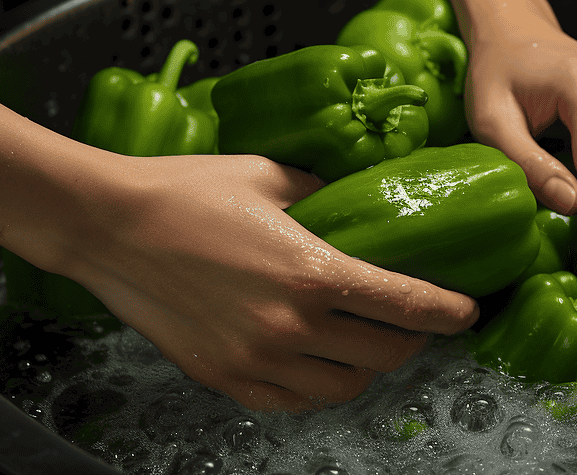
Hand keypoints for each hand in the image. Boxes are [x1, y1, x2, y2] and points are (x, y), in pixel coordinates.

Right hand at [49, 152, 479, 411]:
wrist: (110, 226)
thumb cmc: (186, 191)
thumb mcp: (270, 176)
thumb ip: (325, 194)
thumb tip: (354, 203)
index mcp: (312, 271)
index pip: (406, 305)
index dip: (448, 312)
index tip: (466, 311)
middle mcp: (291, 326)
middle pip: (385, 353)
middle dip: (413, 339)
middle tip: (414, 319)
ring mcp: (256, 360)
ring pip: (344, 386)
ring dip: (367, 365)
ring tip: (365, 340)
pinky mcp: (224, 378)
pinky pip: (293, 400)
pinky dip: (319, 385)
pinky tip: (317, 361)